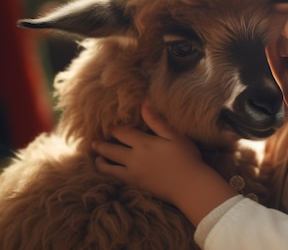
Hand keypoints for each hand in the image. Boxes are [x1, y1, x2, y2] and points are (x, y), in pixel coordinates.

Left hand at [94, 102, 236, 225]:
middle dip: (101, 145)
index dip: (114, 128)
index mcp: (144, 144)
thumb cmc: (186, 158)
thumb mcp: (175, 136)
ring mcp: (133, 173)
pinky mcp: (136, 185)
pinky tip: (109, 171)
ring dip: (100, 161)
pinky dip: (108, 173)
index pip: (122, 133)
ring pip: (108, 167)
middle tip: (94, 142)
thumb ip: (157, 121)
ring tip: (97, 157)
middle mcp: (134, 158)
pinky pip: (115, 178)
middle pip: (110, 150)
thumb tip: (144, 104)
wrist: (189, 186)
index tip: (107, 125)